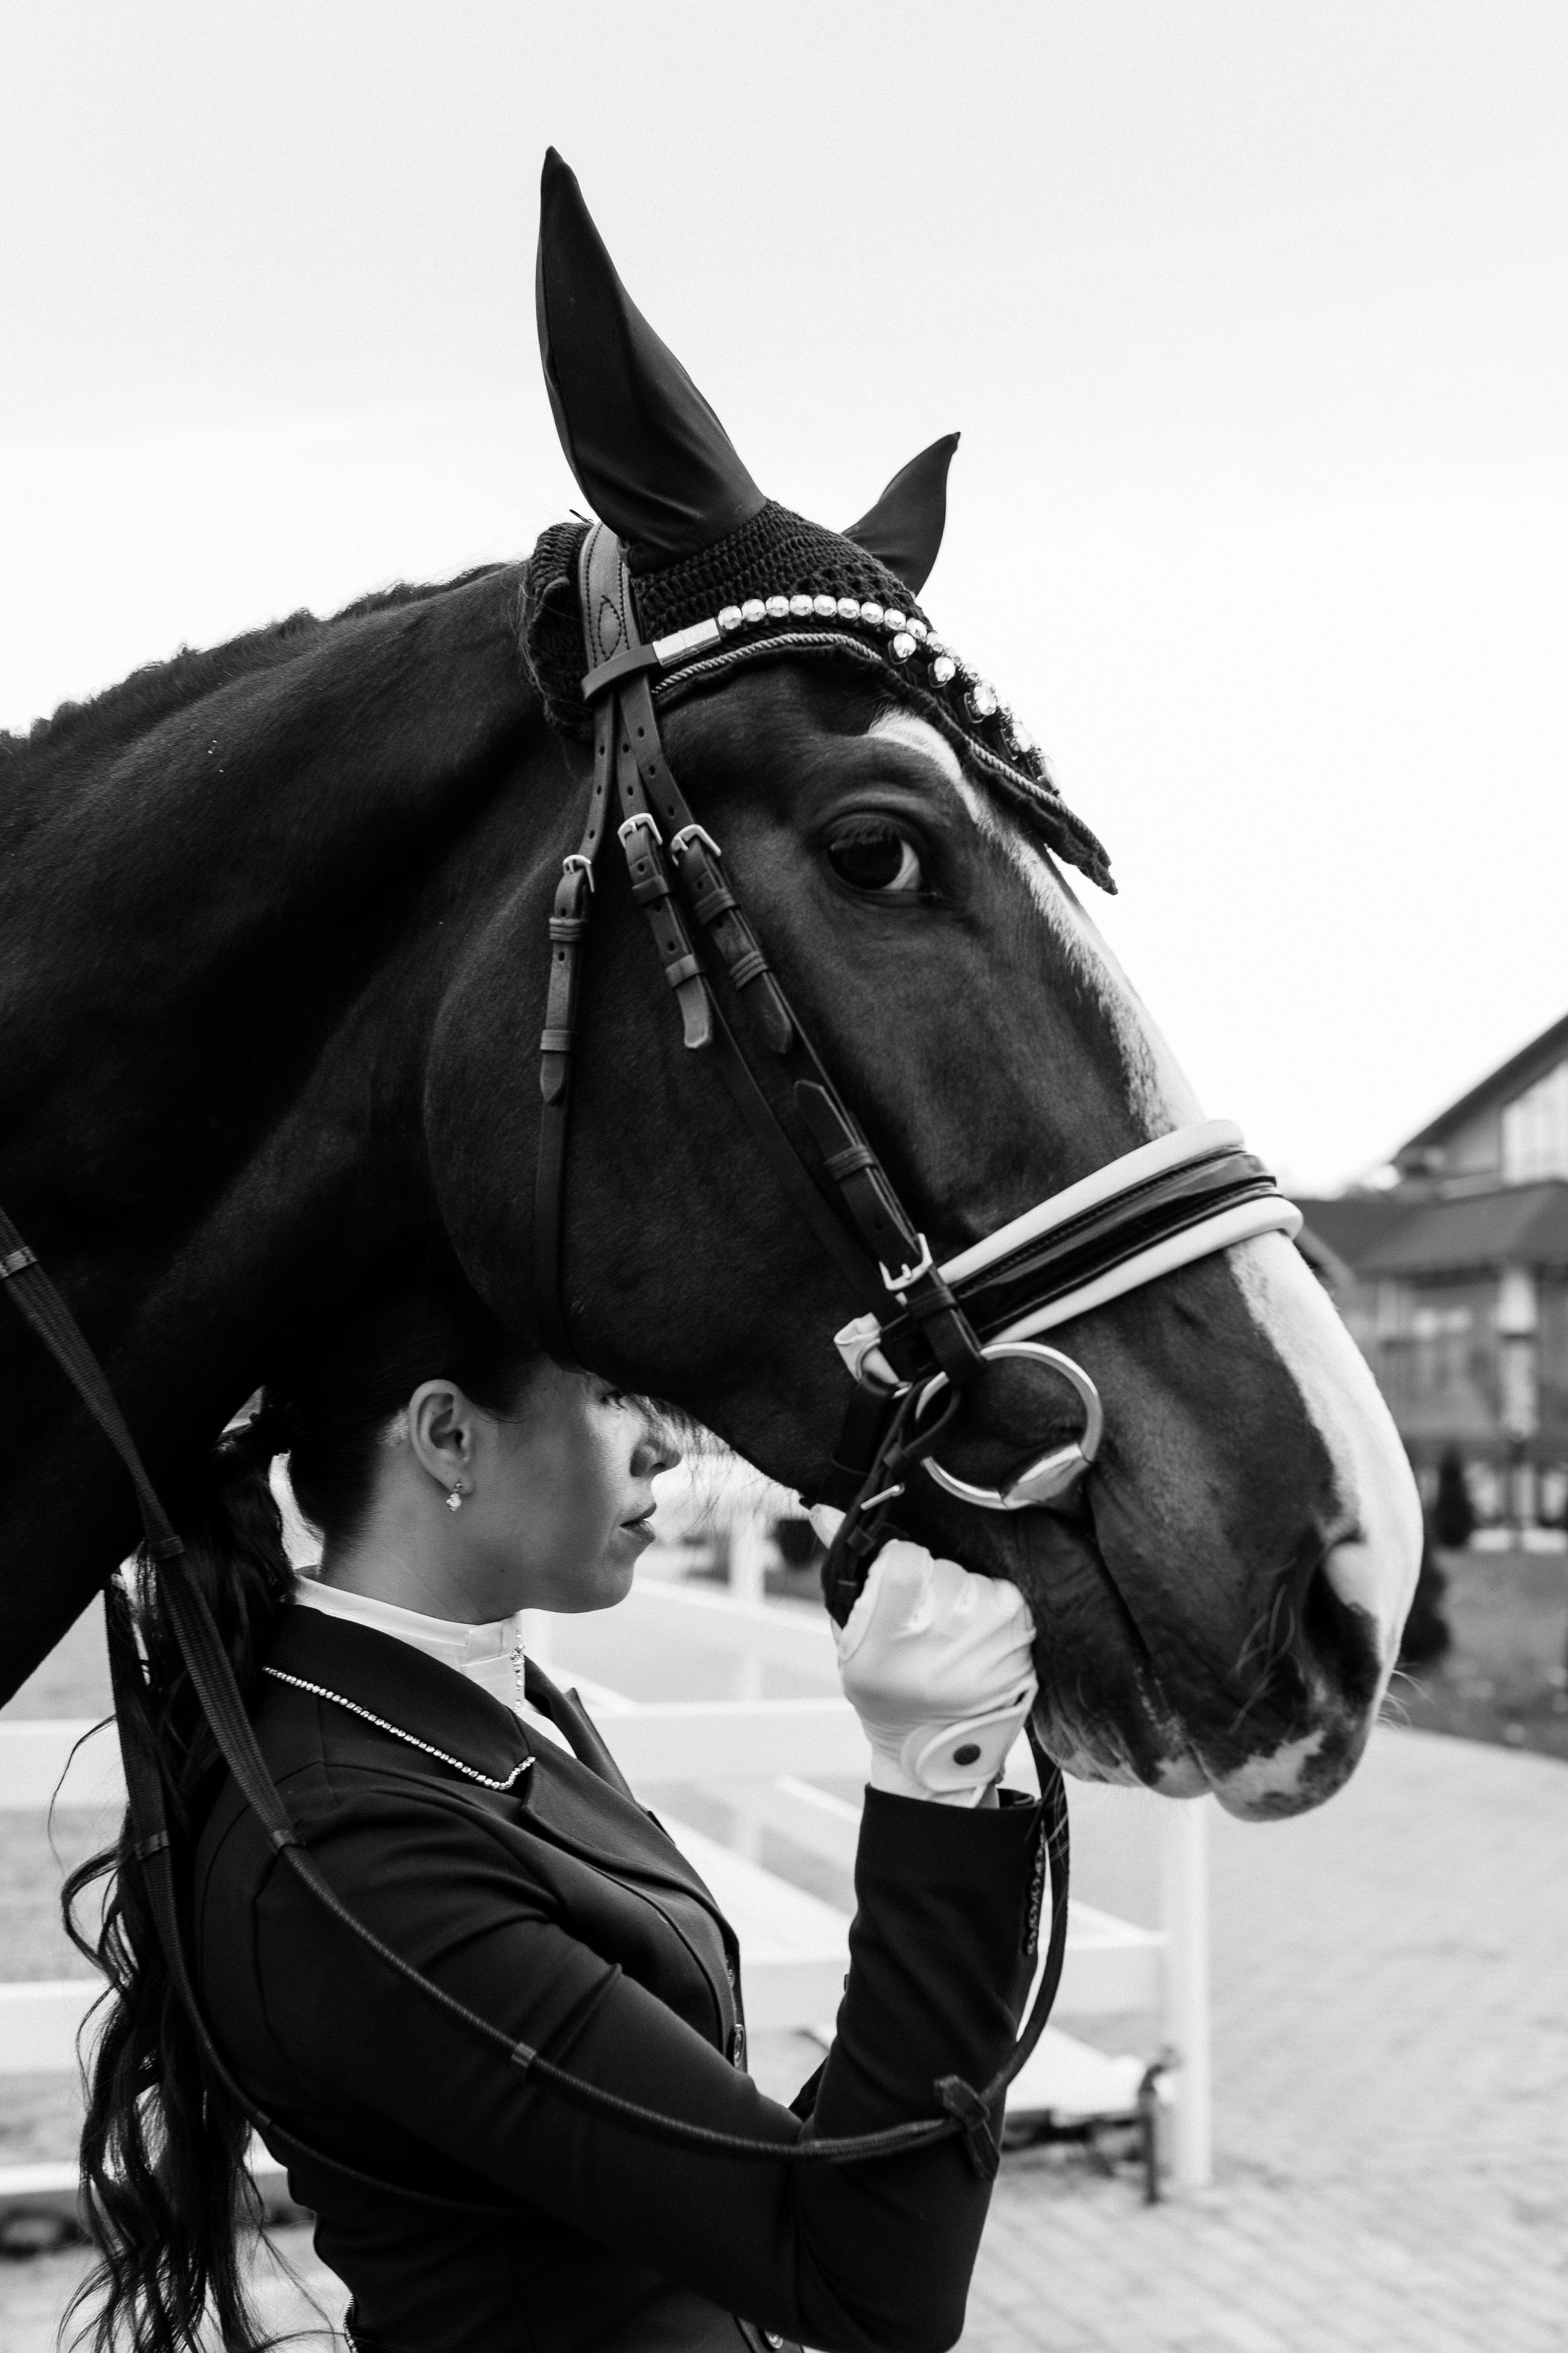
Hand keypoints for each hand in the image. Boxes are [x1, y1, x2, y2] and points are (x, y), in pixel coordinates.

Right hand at [811, 1509, 1036, 1807]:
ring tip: (949, 1639)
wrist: (936, 1753)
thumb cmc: (886, 1694)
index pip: (905, 1558)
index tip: (899, 1587)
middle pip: (941, 1567)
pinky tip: (975, 1640)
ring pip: (972, 1579)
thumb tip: (825, 1510)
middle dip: (931, 1585)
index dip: (899, 1564)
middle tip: (922, 1625)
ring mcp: (987, 1641)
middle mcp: (943, 1638)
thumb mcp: (850, 1641)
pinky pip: (1002, 1596)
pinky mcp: (1020, 1643)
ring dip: (962, 1599)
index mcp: (890, 1639)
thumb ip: (845, 1572)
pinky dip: (989, 1611)